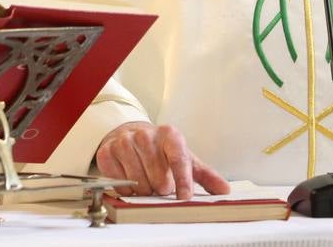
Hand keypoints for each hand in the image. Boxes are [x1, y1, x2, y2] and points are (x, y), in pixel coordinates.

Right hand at [94, 122, 230, 199]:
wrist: (132, 135)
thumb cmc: (162, 150)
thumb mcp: (185, 157)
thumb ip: (205, 175)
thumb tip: (224, 190)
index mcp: (170, 135)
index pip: (179, 159)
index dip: (183, 180)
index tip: (185, 197)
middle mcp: (146, 135)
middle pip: (158, 178)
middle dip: (161, 188)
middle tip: (160, 183)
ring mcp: (125, 141)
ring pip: (138, 183)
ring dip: (145, 189)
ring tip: (147, 180)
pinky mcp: (108, 152)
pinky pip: (120, 183)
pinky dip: (127, 188)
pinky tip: (131, 178)